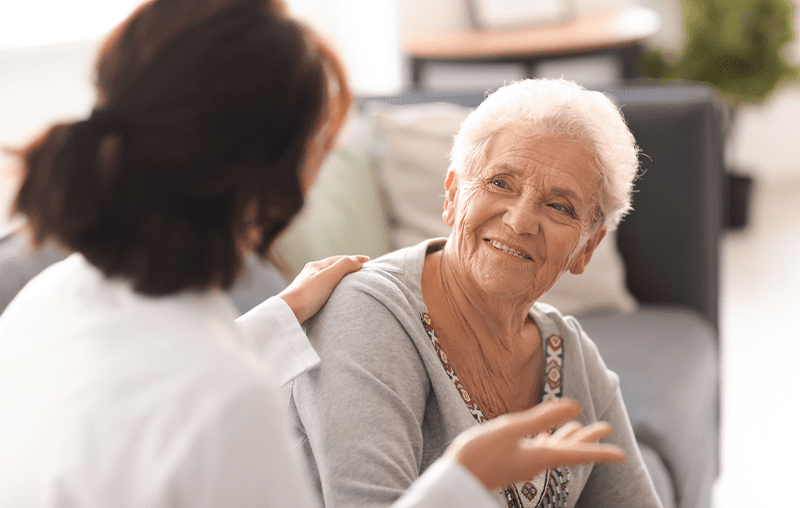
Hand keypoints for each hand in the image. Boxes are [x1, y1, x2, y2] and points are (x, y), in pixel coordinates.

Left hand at [278, 255, 368, 323]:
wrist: (287, 314)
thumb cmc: (307, 296)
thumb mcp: (328, 277)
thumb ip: (344, 266)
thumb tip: (359, 260)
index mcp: (315, 266)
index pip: (339, 259)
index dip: (354, 259)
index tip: (368, 261)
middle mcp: (310, 274)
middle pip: (332, 268)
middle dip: (347, 267)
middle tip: (361, 270)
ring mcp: (307, 287)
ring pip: (327, 279)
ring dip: (340, 278)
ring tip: (350, 283)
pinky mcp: (305, 300)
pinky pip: (323, 290)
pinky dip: (333, 289)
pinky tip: (334, 296)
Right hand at [445, 399, 625, 491]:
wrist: (455, 478)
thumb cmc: (479, 454)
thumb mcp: (510, 430)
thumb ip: (541, 417)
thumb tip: (575, 406)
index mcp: (540, 456)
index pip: (577, 453)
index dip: (600, 452)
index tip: (622, 455)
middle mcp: (536, 462)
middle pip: (569, 449)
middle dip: (588, 439)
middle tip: (605, 427)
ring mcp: (524, 462)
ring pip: (555, 449)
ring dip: (569, 437)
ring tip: (580, 426)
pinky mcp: (512, 460)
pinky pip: (538, 449)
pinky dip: (548, 439)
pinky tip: (544, 436)